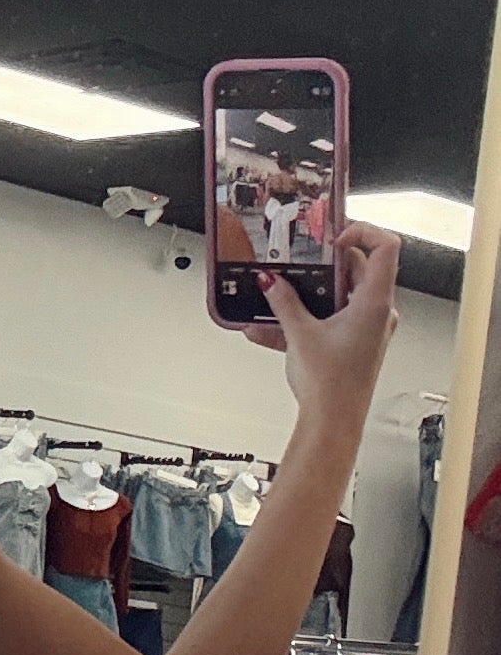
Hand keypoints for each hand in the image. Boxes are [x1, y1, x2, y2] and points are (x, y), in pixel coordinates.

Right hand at [251, 222, 399, 434]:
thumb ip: (283, 301)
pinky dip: (303, 317)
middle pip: (356, 268)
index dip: (361, 231)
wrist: (333, 423)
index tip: (331, 236)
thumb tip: (271, 282)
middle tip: (297, 259)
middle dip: (321, 264)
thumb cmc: (333, 387)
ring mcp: (366, 327)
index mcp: (375, 302)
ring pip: (338, 294)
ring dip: (306, 292)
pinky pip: (328, 317)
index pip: (386, 246)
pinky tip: (268, 326)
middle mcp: (377, 312)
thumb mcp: (299, 335)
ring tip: (277, 294)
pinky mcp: (352, 342)